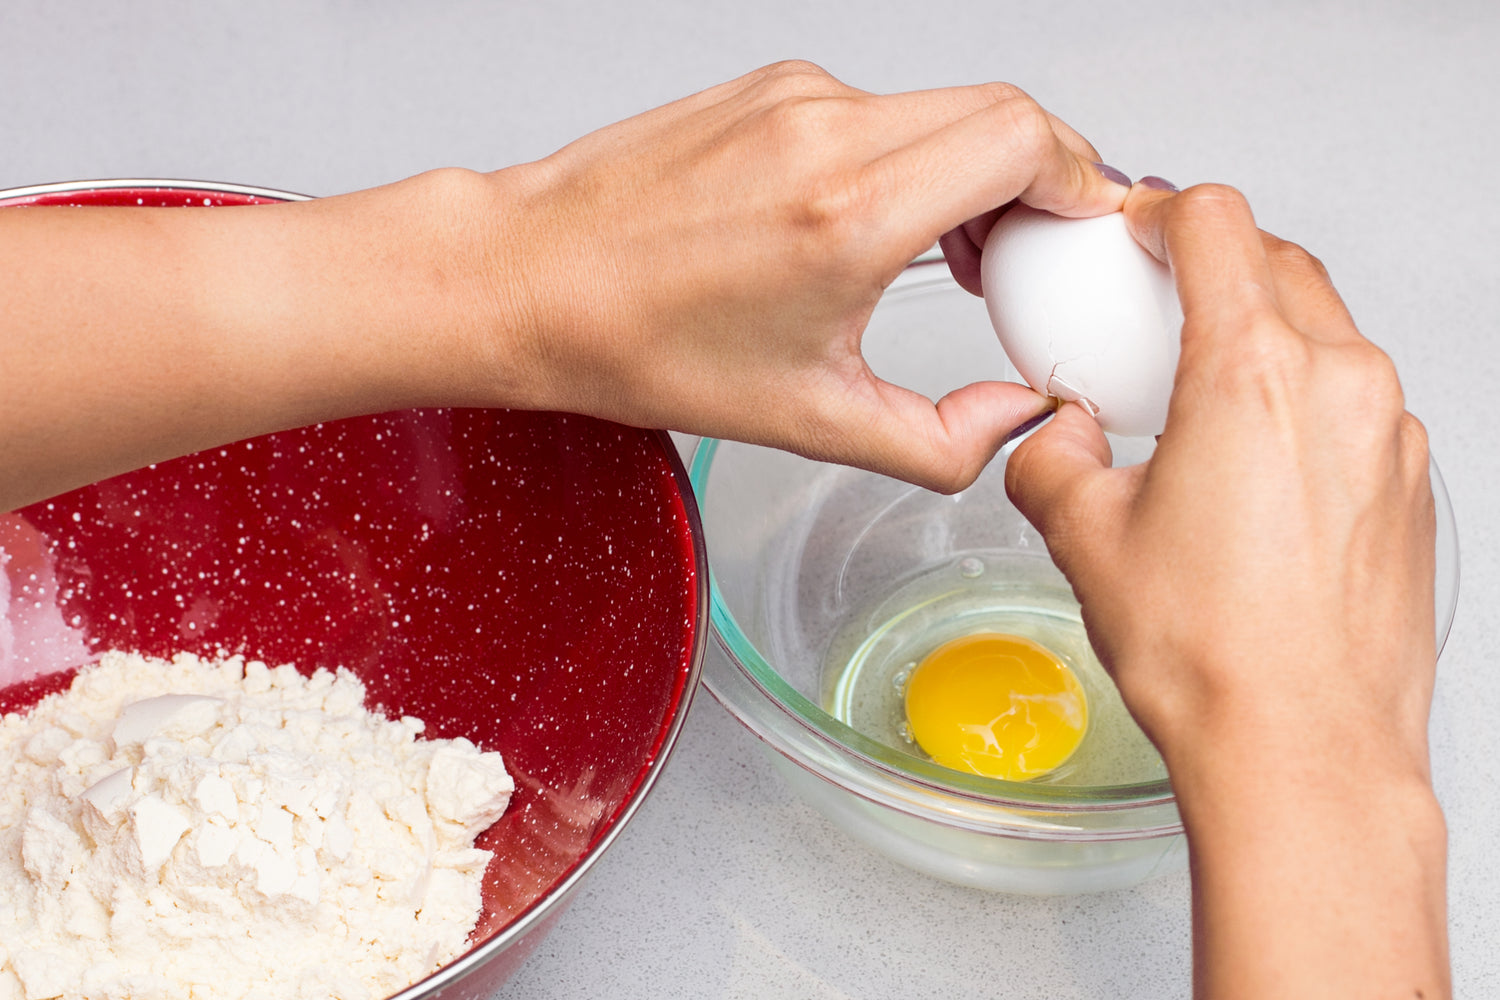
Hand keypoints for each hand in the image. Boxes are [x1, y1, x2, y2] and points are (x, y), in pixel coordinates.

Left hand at [0, 62, 1123, 510]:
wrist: (529, 280)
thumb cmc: (640, 345)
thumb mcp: (807, 421)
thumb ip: (940, 437)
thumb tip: (1016, 417)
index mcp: (850, 214)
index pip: (1025, 141)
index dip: (1082, 184)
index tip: (1081, 239)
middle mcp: (828, 132)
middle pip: (1001, 111)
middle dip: (1041, 179)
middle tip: (1025, 257)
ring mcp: (793, 98)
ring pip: (939, 106)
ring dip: (973, 168)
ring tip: (952, 251)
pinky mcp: (765, 88)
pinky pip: (877, 106)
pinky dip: (909, 154)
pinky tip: (879, 221)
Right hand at [1005, 183, 1447, 996]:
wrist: (1303, 749)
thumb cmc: (1212, 654)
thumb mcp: (1085, 537)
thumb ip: (1051, 457)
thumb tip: (1055, 436)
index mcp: (1251, 372)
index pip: (1217, 222)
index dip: (1166, 211)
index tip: (1141, 231)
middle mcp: (1340, 385)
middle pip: (1280, 263)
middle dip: (1217, 265)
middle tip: (1162, 306)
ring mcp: (1391, 434)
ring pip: (1327, 332)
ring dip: (1266, 334)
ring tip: (1206, 398)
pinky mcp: (1414, 484)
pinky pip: (1359, 403)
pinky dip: (1307, 401)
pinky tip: (1258, 470)